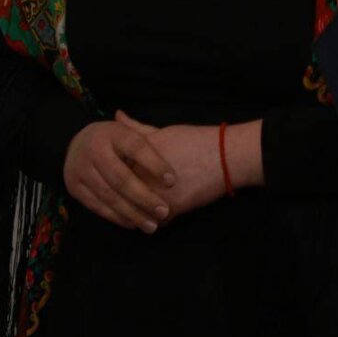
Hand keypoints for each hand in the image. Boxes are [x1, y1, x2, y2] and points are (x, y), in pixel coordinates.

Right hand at [62, 117, 175, 232]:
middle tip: (164, 211)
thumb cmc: (115, 140)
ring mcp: (81, 169)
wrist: (76, 144)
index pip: (137, 148)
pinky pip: (97, 205)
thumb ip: (150, 137)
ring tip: (152, 225)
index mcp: (113, 132)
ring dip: (132, 213)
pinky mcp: (74, 187)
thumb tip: (173, 144)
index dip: (155, 165)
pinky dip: (116, 217)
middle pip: (121, 177)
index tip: (172, 182)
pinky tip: (133, 223)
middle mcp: (94, 149)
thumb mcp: (130, 131)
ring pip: (109, 195)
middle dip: (144, 197)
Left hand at [114, 112, 263, 220]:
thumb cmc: (194, 140)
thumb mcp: (163, 131)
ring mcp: (154, 193)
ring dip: (137, 215)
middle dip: (122, 201)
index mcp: (135, 156)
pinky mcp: (169, 209)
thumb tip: (117, 115)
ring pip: (135, 212)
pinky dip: (155, 221)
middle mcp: (141, 175)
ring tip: (141, 214)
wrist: (224, 156)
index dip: (113, 179)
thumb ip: (136, 128)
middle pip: (121, 195)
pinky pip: (155, 221)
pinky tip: (158, 218)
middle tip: (125, 203)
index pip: (113, 173)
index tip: (115, 182)